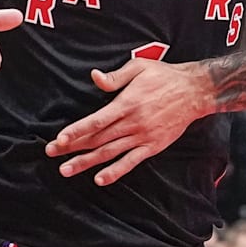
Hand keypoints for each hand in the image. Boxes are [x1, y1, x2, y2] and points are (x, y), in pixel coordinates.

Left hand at [45, 59, 214, 185]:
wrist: (195, 92)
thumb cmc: (164, 76)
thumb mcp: (139, 67)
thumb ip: (115, 77)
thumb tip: (94, 77)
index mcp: (127, 103)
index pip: (96, 120)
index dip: (76, 131)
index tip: (59, 139)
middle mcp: (133, 123)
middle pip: (97, 138)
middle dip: (72, 147)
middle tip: (51, 154)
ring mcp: (143, 137)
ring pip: (109, 153)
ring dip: (86, 162)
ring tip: (66, 170)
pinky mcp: (153, 146)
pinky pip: (131, 162)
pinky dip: (115, 171)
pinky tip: (100, 179)